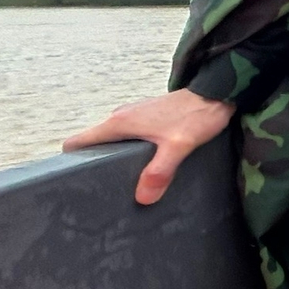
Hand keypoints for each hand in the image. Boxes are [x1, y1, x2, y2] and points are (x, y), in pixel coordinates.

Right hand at [64, 90, 236, 205]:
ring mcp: (135, 116)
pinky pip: (131, 137)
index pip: (77, 142)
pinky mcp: (150, 117)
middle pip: (95, 146)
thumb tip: (143, 198)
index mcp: (118, 123)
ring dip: (118, 158)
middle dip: (97, 166)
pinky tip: (148, 166)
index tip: (77, 181)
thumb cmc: (197, 114)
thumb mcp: (178, 146)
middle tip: (107, 190)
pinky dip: (133, 151)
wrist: (218, 90)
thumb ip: (160, 171)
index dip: (70, 162)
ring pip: (115, 142)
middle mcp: (121, 117)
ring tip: (128, 182)